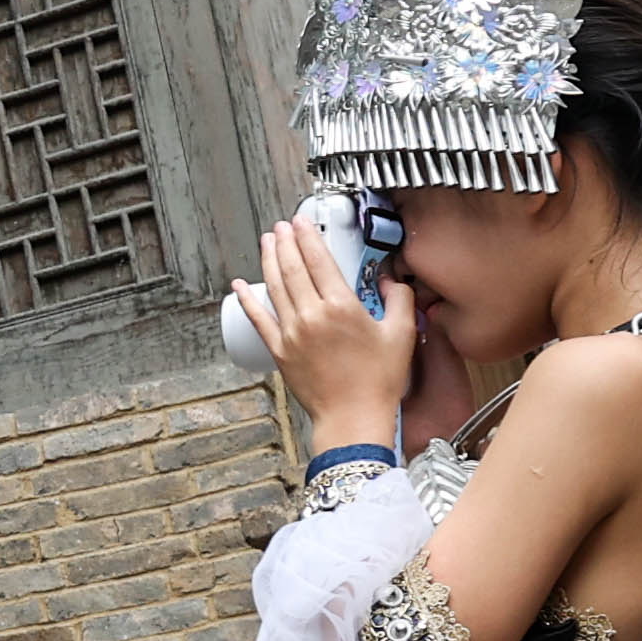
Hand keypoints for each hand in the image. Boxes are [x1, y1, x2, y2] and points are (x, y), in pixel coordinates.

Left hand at [244, 215, 420, 450]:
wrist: (353, 418)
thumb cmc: (378, 381)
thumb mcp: (402, 335)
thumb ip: (400, 300)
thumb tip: (393, 280)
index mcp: (342, 307)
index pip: (318, 260)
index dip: (307, 237)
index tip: (301, 222)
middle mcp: (312, 316)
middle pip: (292, 268)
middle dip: (285, 242)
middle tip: (281, 226)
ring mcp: (292, 333)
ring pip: (274, 287)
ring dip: (268, 260)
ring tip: (267, 242)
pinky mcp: (280, 351)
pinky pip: (259, 320)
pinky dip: (248, 300)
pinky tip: (240, 285)